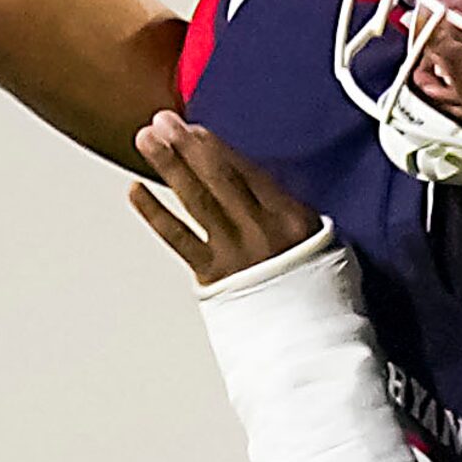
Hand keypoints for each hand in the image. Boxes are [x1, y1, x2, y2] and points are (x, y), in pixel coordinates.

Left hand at [128, 111, 324, 285]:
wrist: (313, 341)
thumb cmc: (319, 292)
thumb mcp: (324, 240)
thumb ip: (291, 209)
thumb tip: (262, 184)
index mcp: (290, 215)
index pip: (245, 170)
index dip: (214, 146)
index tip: (193, 127)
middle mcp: (259, 228)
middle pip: (216, 177)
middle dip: (186, 145)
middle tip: (163, 121)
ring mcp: (233, 251)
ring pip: (195, 199)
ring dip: (168, 166)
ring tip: (146, 140)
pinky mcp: (212, 275)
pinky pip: (178, 239)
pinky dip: (155, 213)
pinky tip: (137, 190)